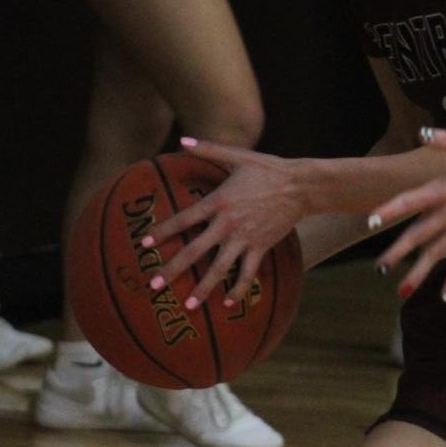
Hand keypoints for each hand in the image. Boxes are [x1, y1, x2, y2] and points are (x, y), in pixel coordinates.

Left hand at [139, 140, 309, 306]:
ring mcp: (244, 238)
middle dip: (172, 268)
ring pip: (219, 268)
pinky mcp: (260, 247)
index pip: (183, 219)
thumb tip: (182, 140)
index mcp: (218, 201)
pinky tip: (227, 303)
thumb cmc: (268, 169)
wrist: (300, 186)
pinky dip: (238, 289)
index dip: (163, 231)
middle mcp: (227, 223)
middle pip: (194, 250)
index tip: (145, 244)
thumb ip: (208, 149)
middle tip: (153, 284)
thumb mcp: (238, 155)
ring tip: (188, 305)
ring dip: (203, 288)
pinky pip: (247, 273)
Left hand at [367, 129, 445, 300]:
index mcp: (443, 189)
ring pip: (437, 253)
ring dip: (420, 272)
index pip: (410, 201)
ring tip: (402, 291)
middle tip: (379, 268)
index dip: (390, 210)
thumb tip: (422, 132)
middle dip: (397, 252)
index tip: (372, 221)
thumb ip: (445, 139)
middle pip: (419, 235)